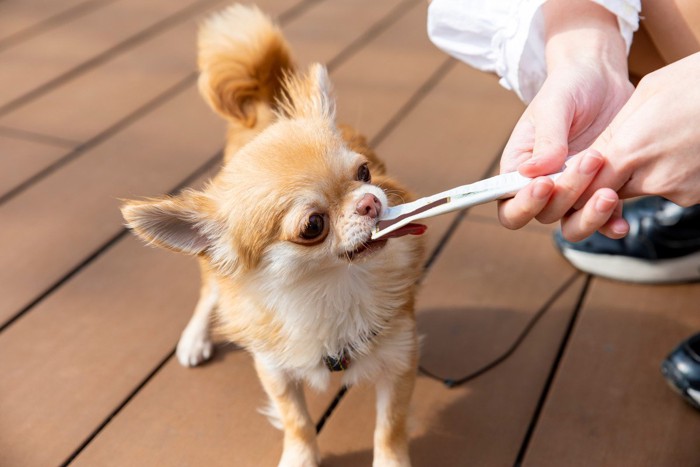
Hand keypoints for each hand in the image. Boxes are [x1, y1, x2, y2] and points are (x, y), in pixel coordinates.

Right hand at [497, 0, 633, 240]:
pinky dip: (610, 224)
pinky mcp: (600, 190)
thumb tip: (533, 171)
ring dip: (588, 216)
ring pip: (572, 223)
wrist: (602, 78)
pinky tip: (621, 222)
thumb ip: (546, 139)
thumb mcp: (553, 106)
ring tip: (608, 193)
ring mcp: (572, 191)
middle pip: (544, 214)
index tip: (545, 183)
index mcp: (519, 169)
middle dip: (567, 194)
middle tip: (591, 159)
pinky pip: (602, 218)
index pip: (508, 204)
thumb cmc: (568, 87)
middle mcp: (543, 186)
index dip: (523, 205)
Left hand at [575, 52, 699, 208]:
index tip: (573, 173)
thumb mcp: (648, 93)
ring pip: (639, 189)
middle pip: (609, 192)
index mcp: (632, 150)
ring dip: (638, 174)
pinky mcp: (697, 195)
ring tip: (660, 139)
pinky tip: (681, 146)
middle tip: (609, 158)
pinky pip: (668, 188)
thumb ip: (614, 131)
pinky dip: (667, 173)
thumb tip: (590, 156)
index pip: (587, 185)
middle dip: (603, 180)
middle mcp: (653, 178)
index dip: (577, 182)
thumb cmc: (698, 82)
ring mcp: (679, 190)